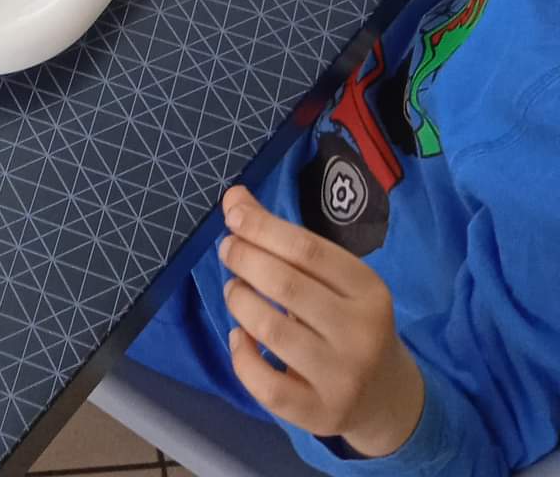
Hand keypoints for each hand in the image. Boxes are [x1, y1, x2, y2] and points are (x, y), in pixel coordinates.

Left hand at [219, 186, 425, 458]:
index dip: (263, 228)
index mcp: (369, 291)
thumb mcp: (332, 278)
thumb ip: (283, 238)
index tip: (233, 215)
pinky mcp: (321, 414)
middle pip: (287, 285)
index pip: (308, 249)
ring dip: (240, 301)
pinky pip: (267, 386)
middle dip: (245, 259)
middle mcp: (362, 335)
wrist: (385, 396)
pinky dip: (242, 357)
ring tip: (235, 291)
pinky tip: (240, 337)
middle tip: (228, 250)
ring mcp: (342, 379)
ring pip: (272, 331)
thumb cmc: (348, 320)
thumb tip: (234, 198)